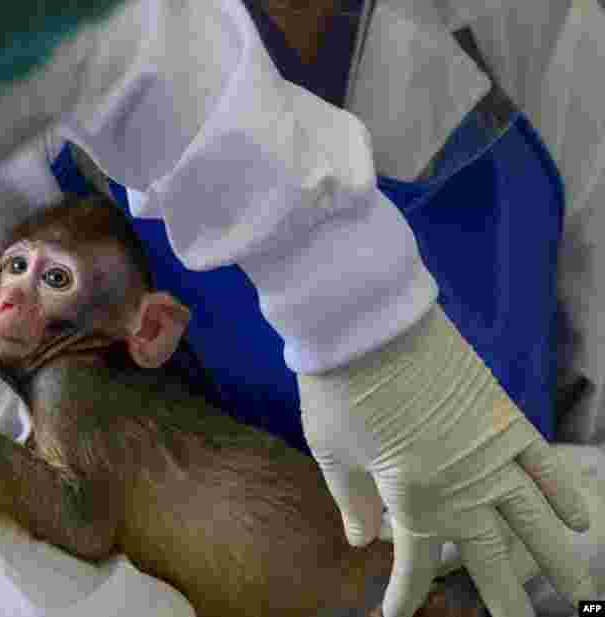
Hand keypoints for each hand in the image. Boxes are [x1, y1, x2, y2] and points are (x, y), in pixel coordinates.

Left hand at [298, 305, 594, 616]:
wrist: (365, 321)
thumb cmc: (336, 387)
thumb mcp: (330, 450)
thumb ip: (350, 499)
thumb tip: (361, 543)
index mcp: (410, 498)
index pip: (414, 563)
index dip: (406, 594)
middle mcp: (460, 486)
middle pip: (489, 555)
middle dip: (504, 599)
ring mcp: (490, 453)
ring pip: (533, 521)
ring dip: (559, 561)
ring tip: (582, 599)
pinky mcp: (505, 417)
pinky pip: (545, 463)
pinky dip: (564, 492)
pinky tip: (581, 522)